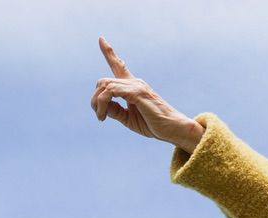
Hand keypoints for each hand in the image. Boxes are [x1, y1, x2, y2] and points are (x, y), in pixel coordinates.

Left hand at [91, 37, 203, 153]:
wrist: (172, 129)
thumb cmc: (152, 124)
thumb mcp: (127, 118)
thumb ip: (115, 110)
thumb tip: (102, 105)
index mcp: (132, 86)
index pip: (119, 65)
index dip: (109, 52)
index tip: (101, 38)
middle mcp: (134, 82)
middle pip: (103, 81)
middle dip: (95, 100)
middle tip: (100, 117)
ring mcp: (136, 86)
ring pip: (105, 86)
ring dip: (98, 103)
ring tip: (101, 118)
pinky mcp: (137, 93)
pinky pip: (112, 91)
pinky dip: (103, 103)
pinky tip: (104, 116)